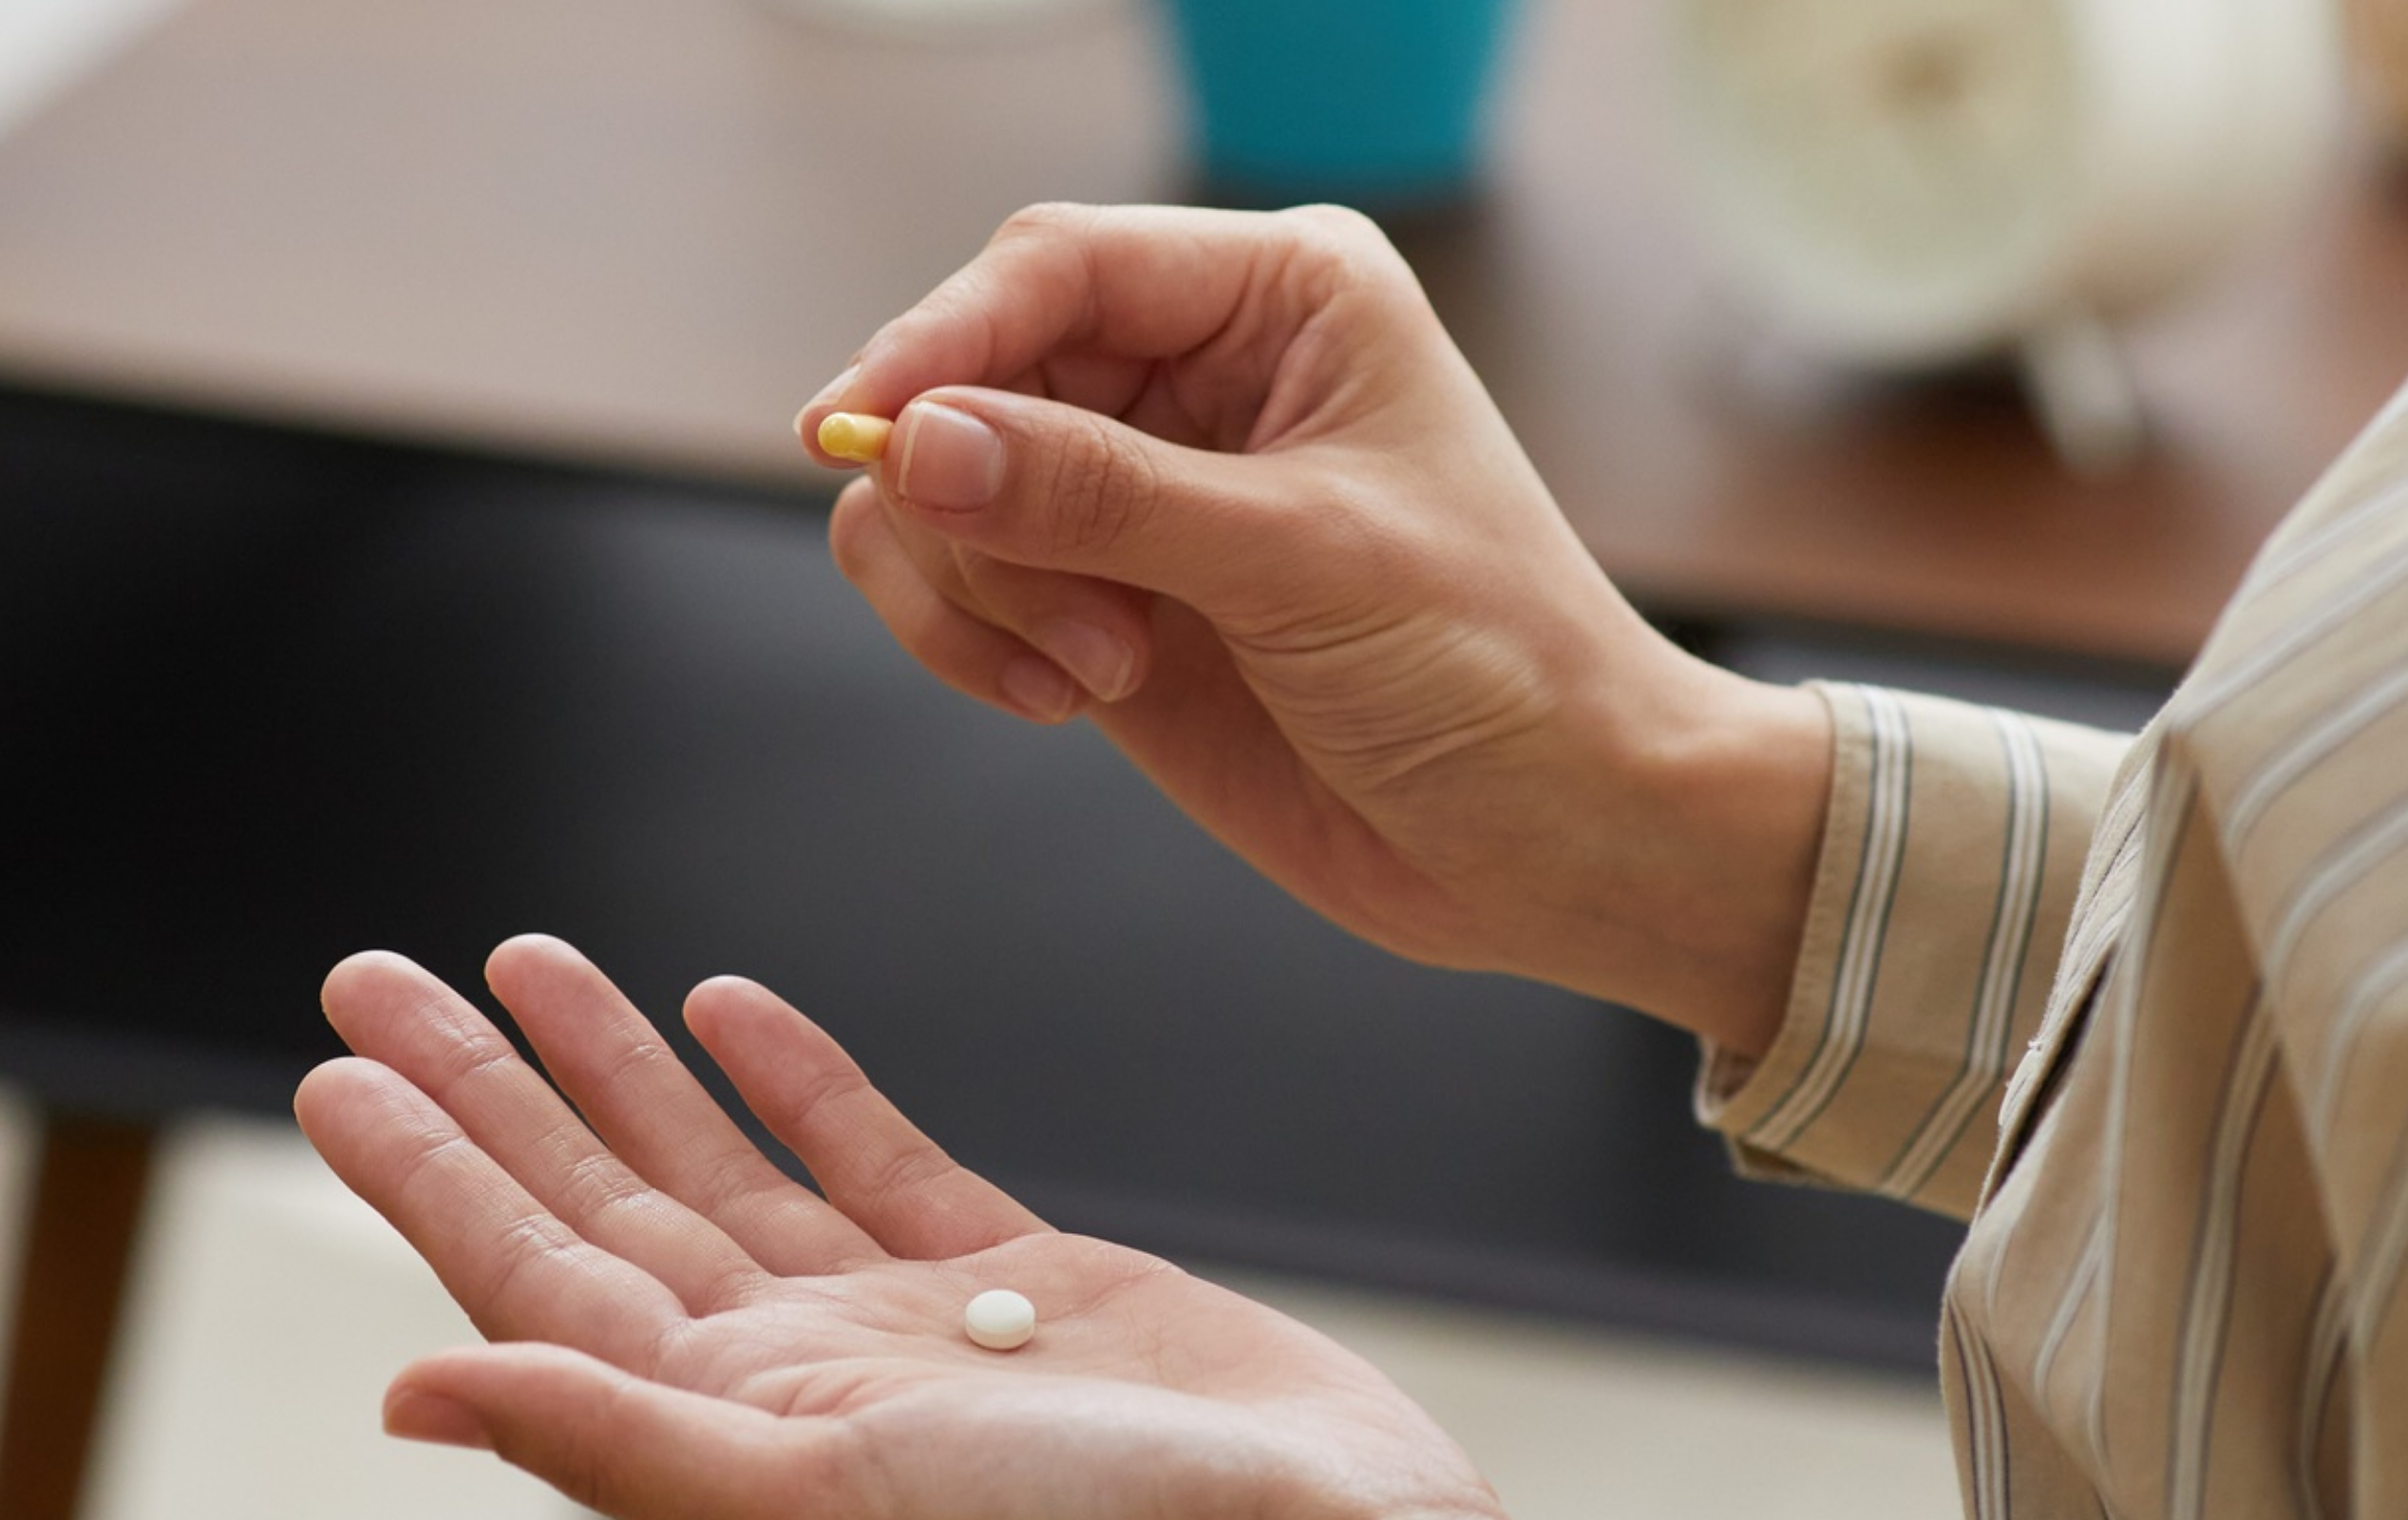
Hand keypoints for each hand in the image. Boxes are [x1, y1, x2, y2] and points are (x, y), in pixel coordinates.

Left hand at [295, 936, 1505, 1519]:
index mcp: (728, 1441)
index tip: (334, 1066)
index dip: (432, 1173)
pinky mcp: (1023, 1292)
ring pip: (717, 1174)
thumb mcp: (816, 1499)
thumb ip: (614, 1439)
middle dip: (488, 1091)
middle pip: (595, 1211)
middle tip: (377, 972)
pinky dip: (801, 1082)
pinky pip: (877, 1166)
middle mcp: (793, 1389)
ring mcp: (901, 1339)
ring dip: (618, 1070)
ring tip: (524, 960)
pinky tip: (730, 1007)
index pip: (531, 1283)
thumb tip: (407, 1394)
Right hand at [801, 203, 1827, 1053]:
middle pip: (967, 374)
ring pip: (935, 486)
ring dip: (980, 590)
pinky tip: (1072, 696)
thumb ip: (1097, 494)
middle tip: (1069, 619)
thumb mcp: (1299, 560)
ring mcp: (1139, 486)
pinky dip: (970, 640)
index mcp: (1280, 296)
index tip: (853, 430)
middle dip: (972, 502)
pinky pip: (952, 578)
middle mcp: (1196, 369)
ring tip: (1102, 672)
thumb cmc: (1495, 666)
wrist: (1554, 840)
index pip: (1053, 266)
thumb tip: (914, 443)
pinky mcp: (1100, 593)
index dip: (938, 342)